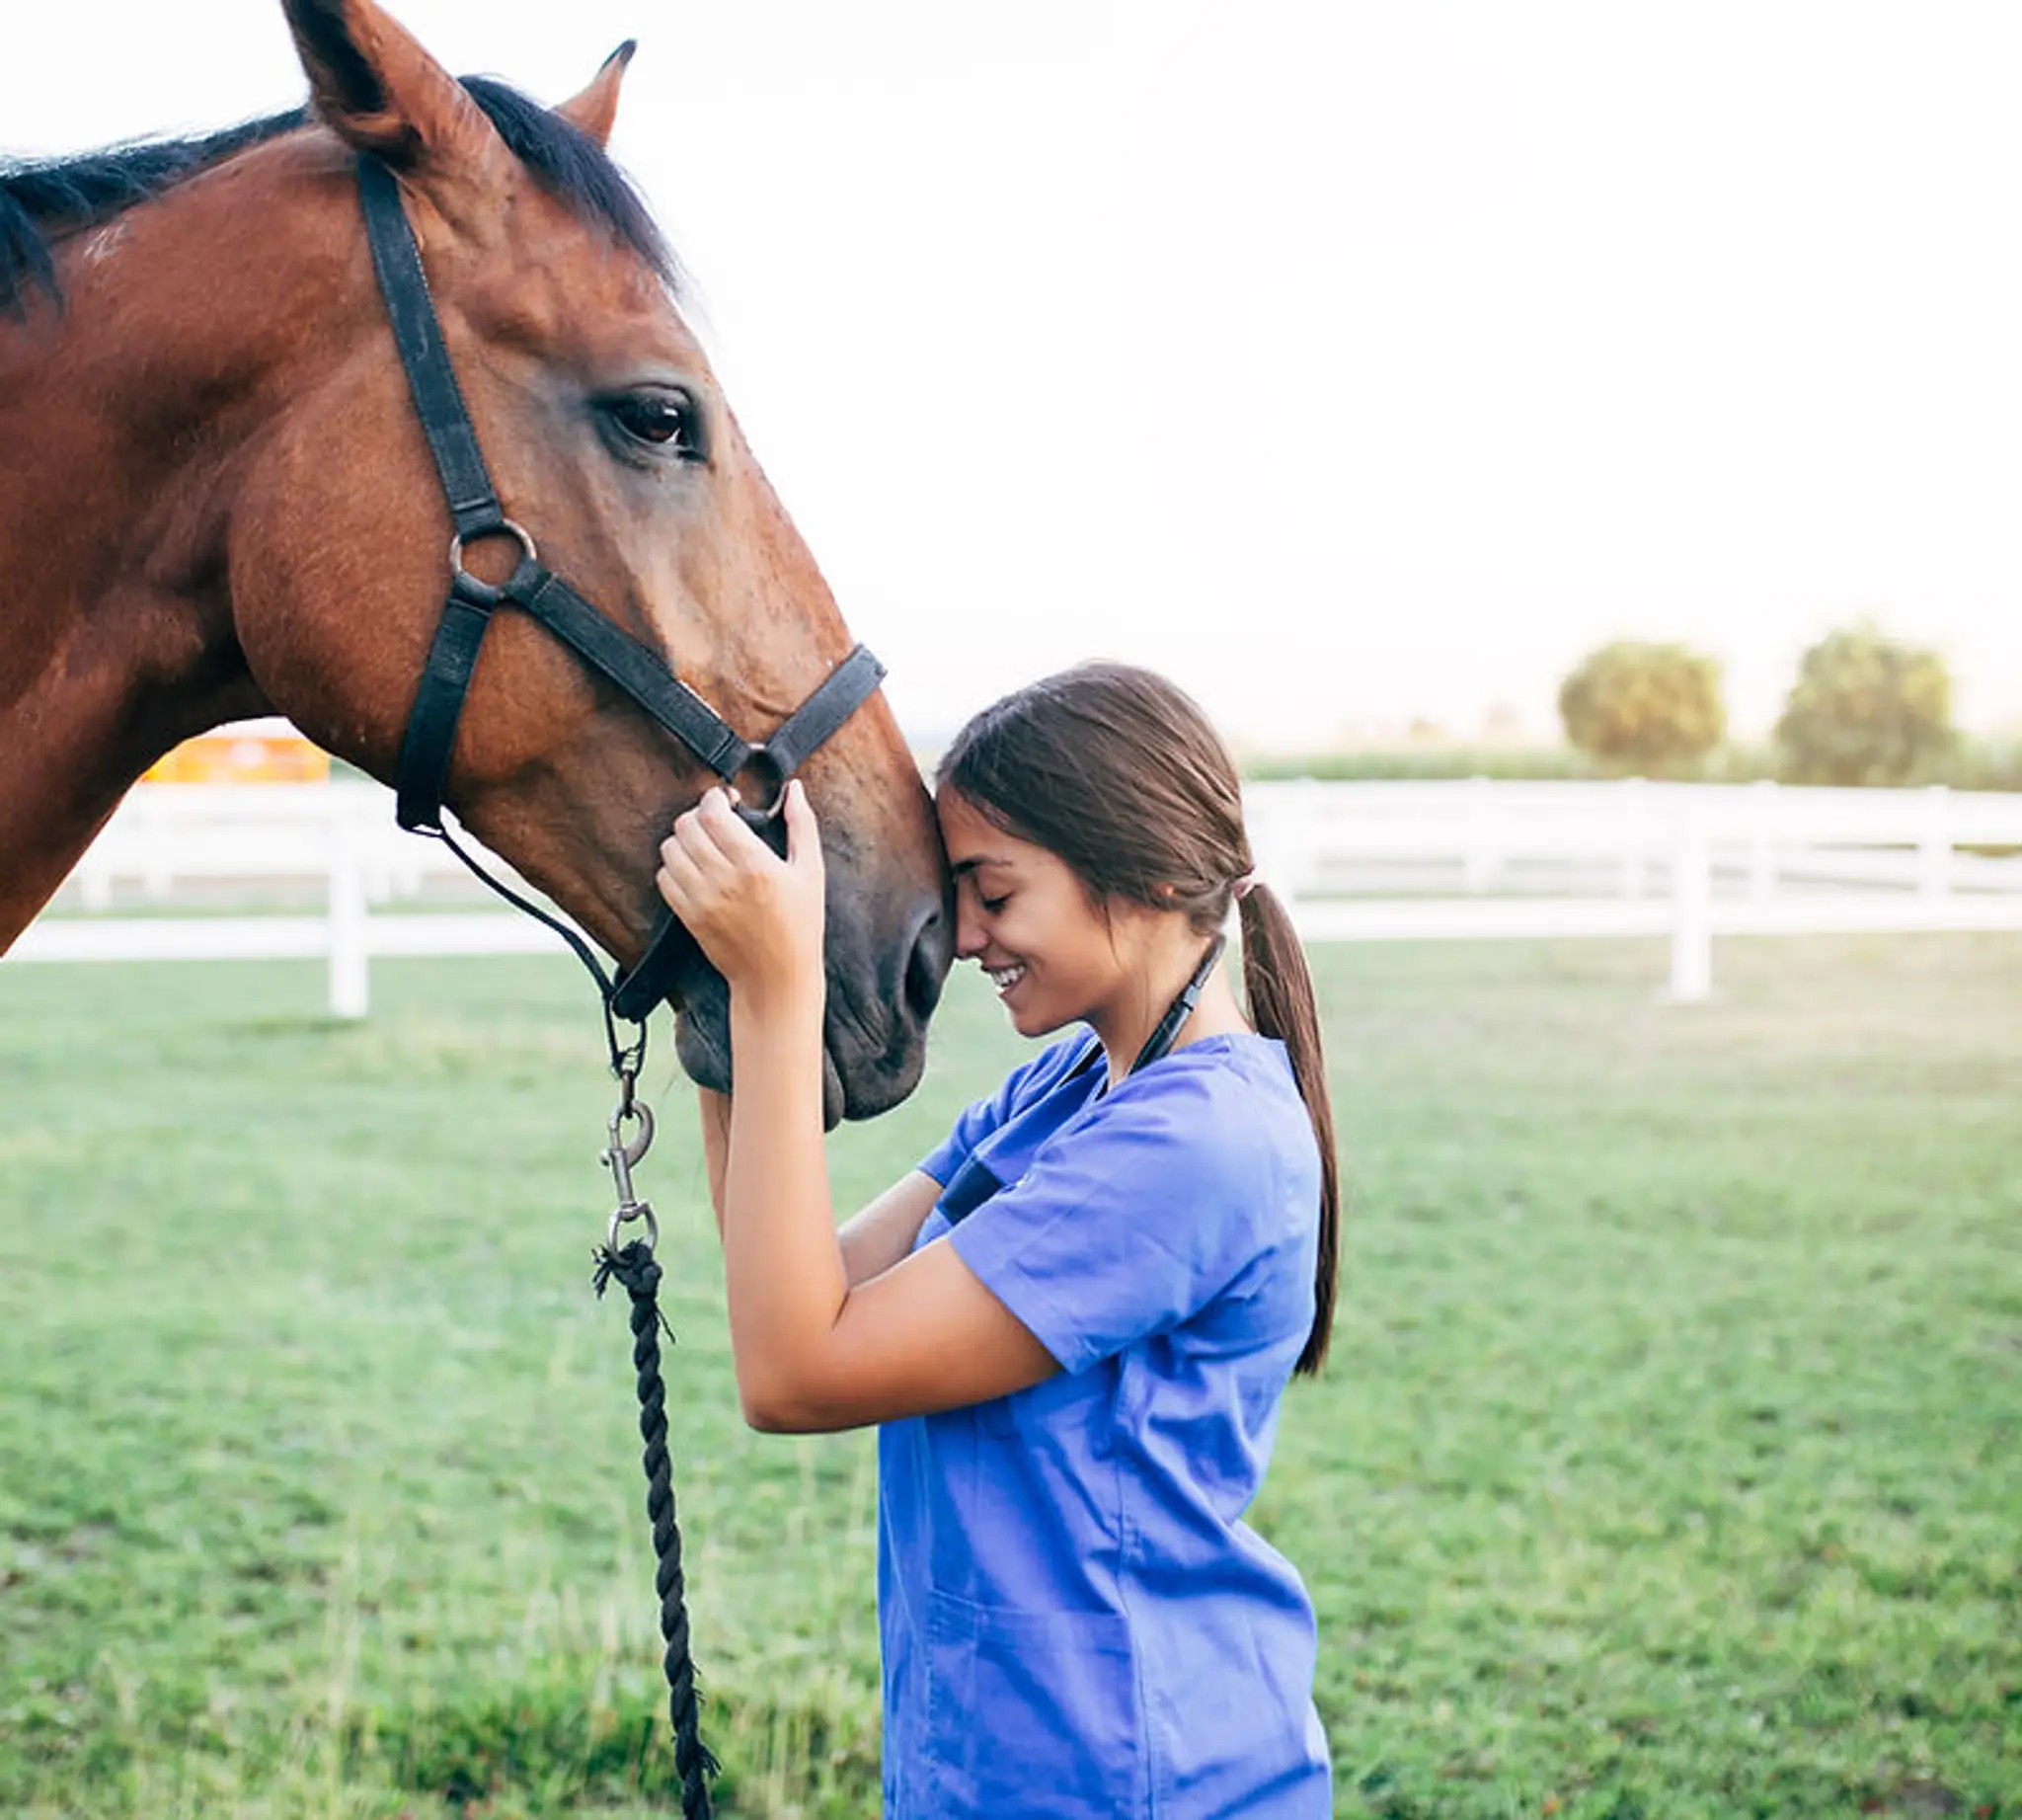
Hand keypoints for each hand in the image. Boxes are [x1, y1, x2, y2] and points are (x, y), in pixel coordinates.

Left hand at [655, 781, 825, 1005]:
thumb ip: (802, 825)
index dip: (713, 798)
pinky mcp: (689, 916)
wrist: (777, 977)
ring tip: (703, 844)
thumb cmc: (800, 925)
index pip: (712, 814)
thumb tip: (793, 788)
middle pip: (686, 827)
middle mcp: (724, 880)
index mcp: (756, 864)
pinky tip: (693, 868)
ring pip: (670, 850)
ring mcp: (702, 899)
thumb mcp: (811, 872)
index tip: (725, 800)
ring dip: (683, 839)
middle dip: (698, 815)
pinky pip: (664, 878)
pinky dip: (673, 867)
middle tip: (714, 820)